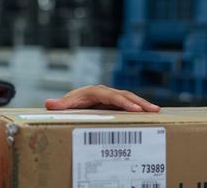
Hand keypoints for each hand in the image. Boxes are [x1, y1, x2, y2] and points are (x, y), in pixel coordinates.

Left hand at [45, 85, 160, 111]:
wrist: (69, 105)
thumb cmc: (68, 104)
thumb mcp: (65, 105)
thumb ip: (60, 105)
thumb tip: (49, 104)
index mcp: (93, 91)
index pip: (111, 96)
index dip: (123, 102)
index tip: (135, 110)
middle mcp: (104, 92)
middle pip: (124, 95)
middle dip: (139, 102)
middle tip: (154, 110)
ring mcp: (111, 98)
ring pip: (129, 99)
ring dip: (143, 105)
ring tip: (157, 112)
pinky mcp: (115, 104)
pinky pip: (129, 105)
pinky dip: (140, 109)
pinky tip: (152, 115)